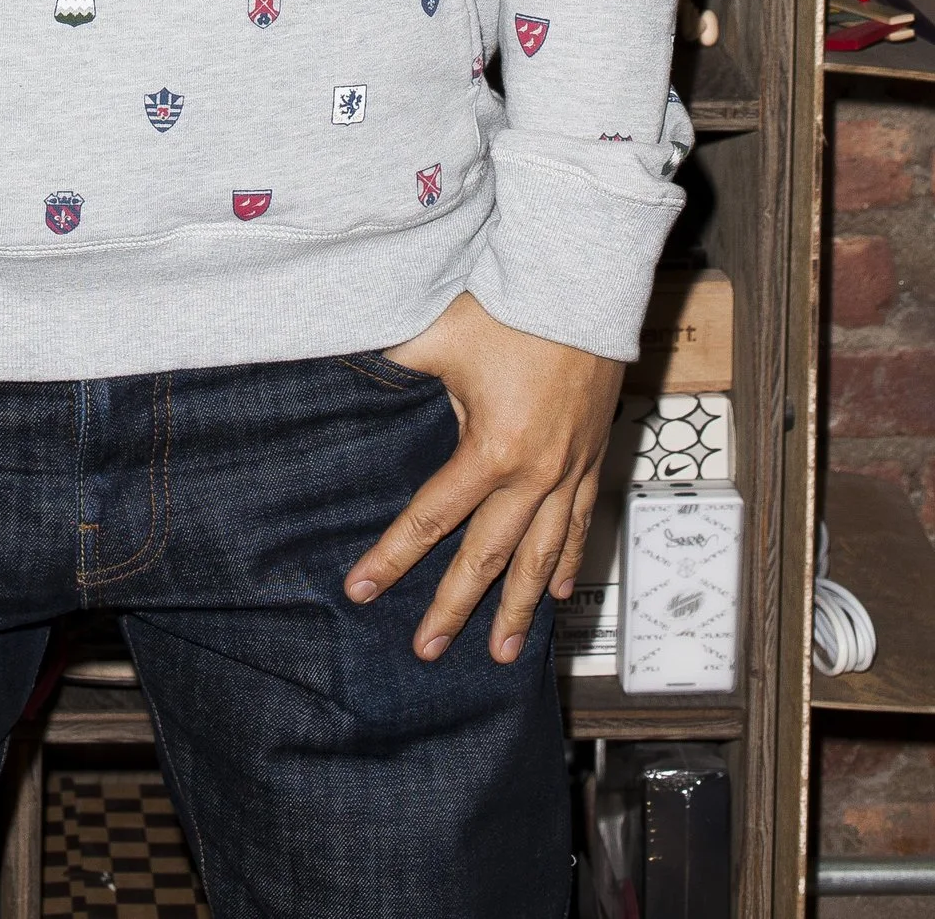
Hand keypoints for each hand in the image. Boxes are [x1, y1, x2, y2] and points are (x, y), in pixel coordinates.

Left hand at [346, 294, 621, 664]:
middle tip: (427, 651)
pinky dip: (566, 561)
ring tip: (502, 654)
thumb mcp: (438, 333)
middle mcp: (535, 474)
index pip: (430, 518)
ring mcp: (569, 470)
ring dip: (519, 608)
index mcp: (491, 449)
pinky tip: (555, 592)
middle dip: (454, 607)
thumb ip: (393, 362)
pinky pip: (579, 523)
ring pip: (541, 555)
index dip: (392, 557)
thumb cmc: (507, 304)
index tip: (361, 591)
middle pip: (487, 556)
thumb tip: (342, 372)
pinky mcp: (592, 456)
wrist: (580, 280)